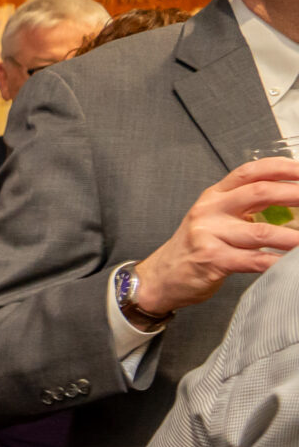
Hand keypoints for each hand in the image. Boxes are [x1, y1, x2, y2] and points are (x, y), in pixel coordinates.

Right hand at [131, 156, 298, 316]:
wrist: (160, 277)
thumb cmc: (195, 247)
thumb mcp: (215, 217)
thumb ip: (245, 206)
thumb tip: (290, 198)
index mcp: (214, 196)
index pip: (251, 172)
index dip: (282, 168)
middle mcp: (210, 211)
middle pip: (259, 193)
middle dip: (295, 194)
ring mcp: (209, 235)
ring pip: (261, 232)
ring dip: (293, 237)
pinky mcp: (212, 260)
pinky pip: (253, 260)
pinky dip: (277, 262)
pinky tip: (290, 264)